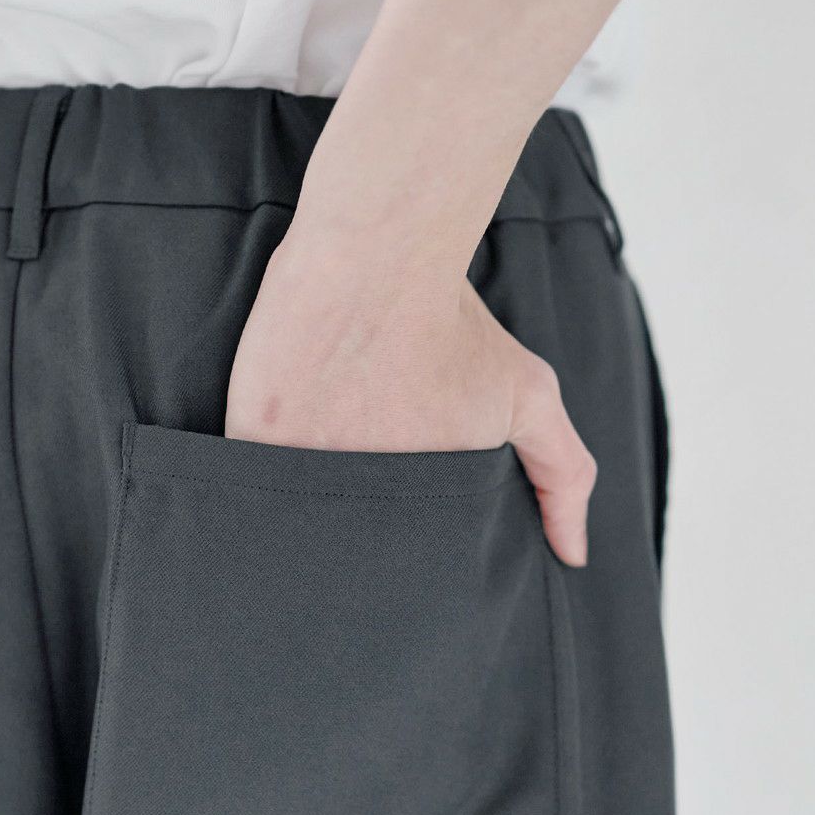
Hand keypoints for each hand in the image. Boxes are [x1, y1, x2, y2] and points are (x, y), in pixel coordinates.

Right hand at [225, 230, 595, 565]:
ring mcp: (301, 470)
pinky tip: (259, 461)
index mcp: (421, 505)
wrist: (380, 253)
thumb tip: (575, 555)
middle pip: (338, 551)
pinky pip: (239, 484)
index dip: (387, 552)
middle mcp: (362, 499)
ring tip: (303, 476)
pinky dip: (247, 482)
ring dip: (289, 517)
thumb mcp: (528, 396)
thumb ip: (562, 476)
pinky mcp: (252, 436)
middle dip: (339, 542)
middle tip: (342, 496)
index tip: (383, 522)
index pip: (396, 562)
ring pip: (285, 523)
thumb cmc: (454, 323)